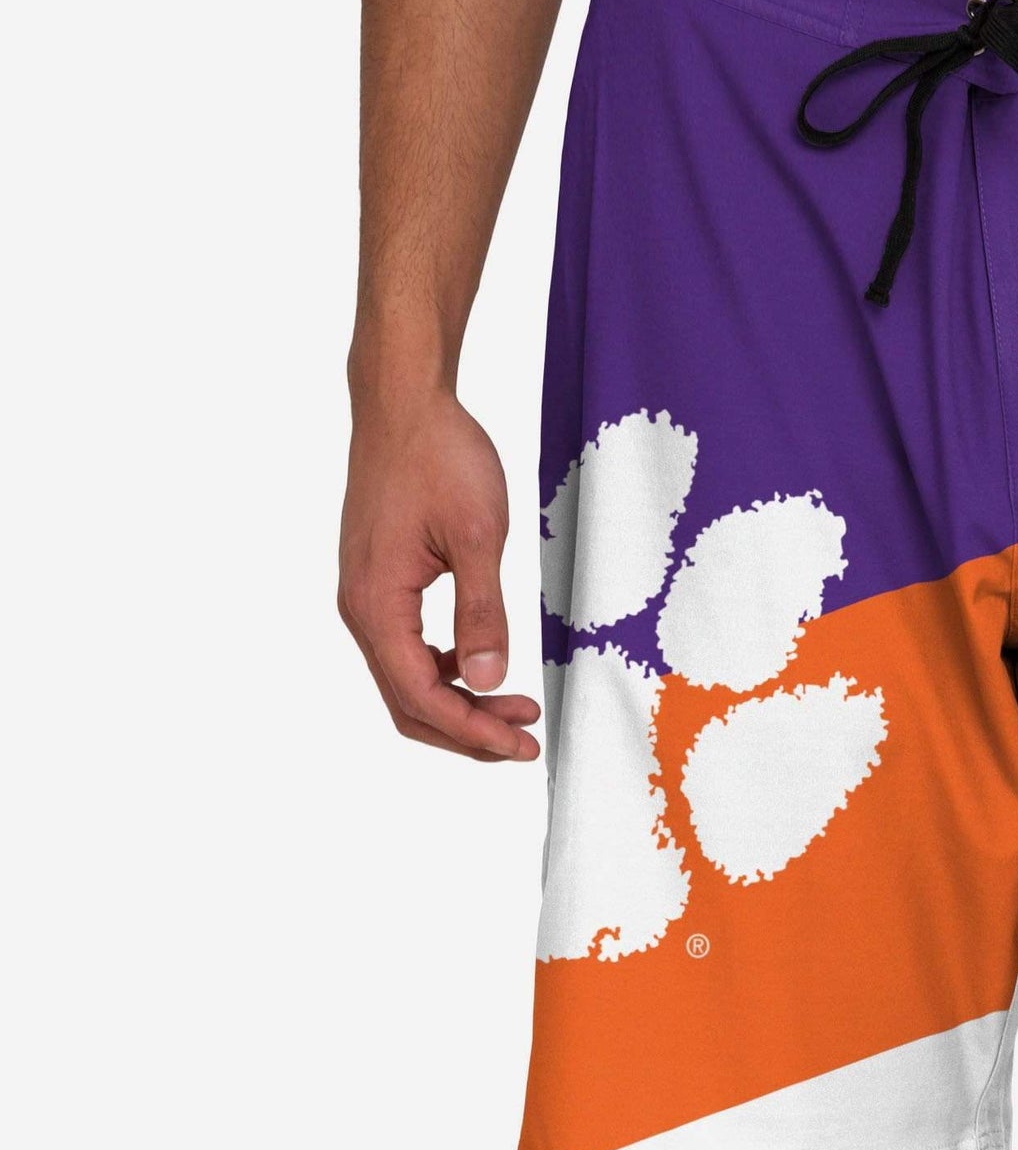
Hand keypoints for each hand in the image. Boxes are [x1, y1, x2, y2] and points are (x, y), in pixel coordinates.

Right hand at [339, 391, 541, 761]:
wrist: (404, 404)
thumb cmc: (440, 457)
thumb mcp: (476, 536)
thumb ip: (483, 613)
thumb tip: (489, 680)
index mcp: (377, 604)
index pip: (420, 696)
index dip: (473, 730)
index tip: (522, 745)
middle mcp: (361, 609)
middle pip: (407, 702)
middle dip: (467, 730)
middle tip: (524, 741)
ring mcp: (366, 597)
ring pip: (405, 679)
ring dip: (458, 703)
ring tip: (516, 709)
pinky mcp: (379, 583)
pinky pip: (406, 648)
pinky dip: (445, 672)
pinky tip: (483, 666)